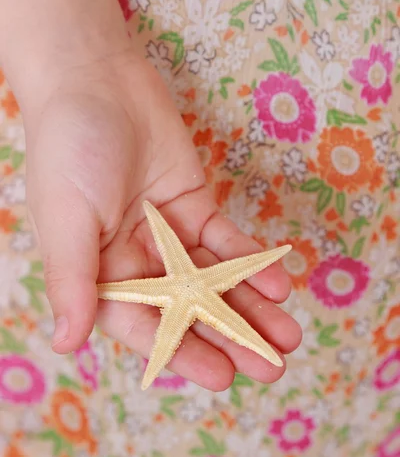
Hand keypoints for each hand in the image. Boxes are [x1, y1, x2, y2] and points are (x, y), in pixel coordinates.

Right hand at [26, 50, 300, 390]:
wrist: (96, 79)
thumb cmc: (68, 149)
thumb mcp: (66, 220)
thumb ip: (72, 281)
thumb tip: (65, 342)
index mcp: (100, 273)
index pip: (144, 326)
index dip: (182, 352)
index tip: (222, 376)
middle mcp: (135, 262)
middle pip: (188, 310)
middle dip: (229, 338)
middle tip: (270, 367)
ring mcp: (168, 237)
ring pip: (213, 282)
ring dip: (250, 308)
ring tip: (288, 336)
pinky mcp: (194, 207)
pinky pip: (225, 242)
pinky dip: (249, 263)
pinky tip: (277, 284)